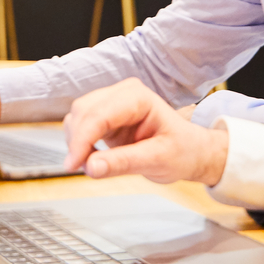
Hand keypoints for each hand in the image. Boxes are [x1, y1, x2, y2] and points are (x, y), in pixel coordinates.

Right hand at [62, 78, 230, 186]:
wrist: (190, 152)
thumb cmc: (183, 151)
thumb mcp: (157, 160)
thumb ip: (123, 163)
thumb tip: (91, 167)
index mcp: (139, 97)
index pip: (99, 114)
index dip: (82, 139)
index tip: (73, 163)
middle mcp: (123, 94)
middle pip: (83, 111)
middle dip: (77, 141)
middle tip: (81, 168)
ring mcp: (113, 103)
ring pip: (78, 117)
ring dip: (76, 142)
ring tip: (92, 165)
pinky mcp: (106, 116)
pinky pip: (82, 125)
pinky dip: (80, 143)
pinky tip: (93, 158)